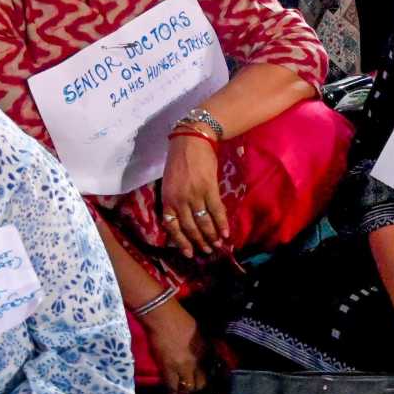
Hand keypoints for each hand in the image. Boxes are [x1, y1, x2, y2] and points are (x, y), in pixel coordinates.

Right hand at [143, 298, 210, 392]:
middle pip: (201, 384)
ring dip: (185, 391)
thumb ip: (206, 348)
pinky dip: (172, 391)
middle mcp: (197, 362)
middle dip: (198, 388)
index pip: (213, 372)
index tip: (207, 383)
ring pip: (187, 388)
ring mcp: (182, 366)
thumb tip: (211, 359)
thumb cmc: (182, 319)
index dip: (210, 380)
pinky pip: (171, 386)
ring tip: (182, 393)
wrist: (163, 316)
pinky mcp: (167, 368)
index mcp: (207, 351)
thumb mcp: (201, 334)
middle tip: (194, 389)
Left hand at [160, 132, 228, 259]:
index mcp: (167, 198)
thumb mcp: (169, 182)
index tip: (189, 253)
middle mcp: (179, 199)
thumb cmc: (179, 159)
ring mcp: (194, 194)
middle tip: (207, 251)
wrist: (192, 139)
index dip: (181, 242)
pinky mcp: (209, 188)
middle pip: (190, 227)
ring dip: (211, 235)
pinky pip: (216, 210)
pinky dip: (221, 223)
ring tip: (217, 244)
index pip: (172, 226)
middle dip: (199, 242)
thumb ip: (174, 200)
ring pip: (203, 222)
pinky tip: (226, 233)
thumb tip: (184, 218)